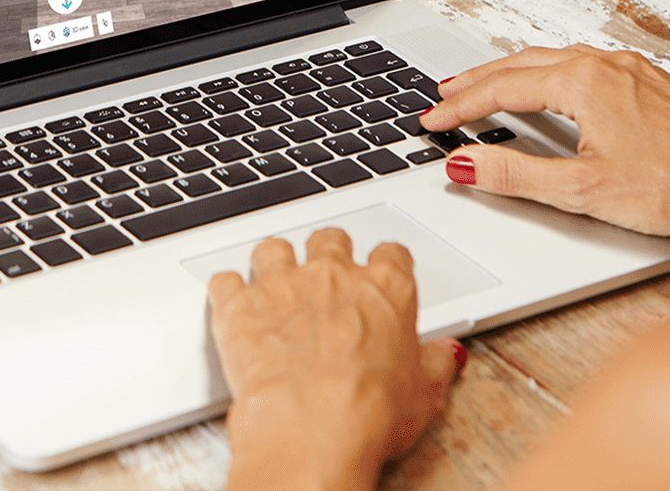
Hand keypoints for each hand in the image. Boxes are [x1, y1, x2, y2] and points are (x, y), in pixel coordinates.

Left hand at [208, 228, 462, 490]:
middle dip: (328, 253)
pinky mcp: (239, 304)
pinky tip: (231, 303)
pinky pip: (225, 279)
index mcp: (385, 290)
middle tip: (326, 277)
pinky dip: (227, 290)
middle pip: (330, 239)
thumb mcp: (424, 397)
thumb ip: (434, 366)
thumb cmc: (367, 414)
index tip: (382, 274)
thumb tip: (444, 355)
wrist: (310, 429)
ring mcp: (282, 285)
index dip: (386, 264)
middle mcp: (333, 275)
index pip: (391, 254)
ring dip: (274, 263)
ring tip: (275, 286)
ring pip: (274, 248)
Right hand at [419, 45, 669, 259]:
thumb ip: (514, 175)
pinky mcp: (651, 84)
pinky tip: (551, 89)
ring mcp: (631, 71)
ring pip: (555, 61)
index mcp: (581, 82)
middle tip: (445, 96)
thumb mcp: (581, 190)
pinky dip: (550, 75)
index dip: (460, 107)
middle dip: (479, 81)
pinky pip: (584, 66)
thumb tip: (464, 164)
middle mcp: (605, 65)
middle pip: (523, 65)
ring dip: (514, 73)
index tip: (431, 122)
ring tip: (487, 87)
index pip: (502, 89)